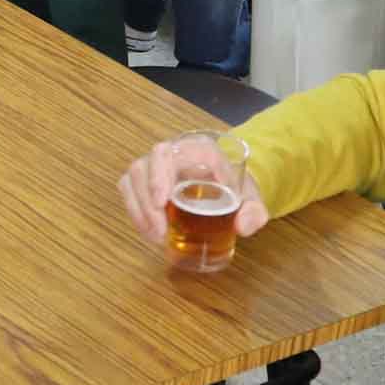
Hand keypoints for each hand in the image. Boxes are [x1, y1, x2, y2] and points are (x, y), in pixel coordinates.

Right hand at [121, 136, 269, 241]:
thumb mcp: (253, 202)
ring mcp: (157, 165)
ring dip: (139, 207)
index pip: (174, 151)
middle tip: (159, 228)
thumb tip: (241, 225)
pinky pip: (129, 190)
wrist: (227, 190)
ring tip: (155, 235)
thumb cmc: (236, 191)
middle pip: (149, 161)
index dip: (162, 173)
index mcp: (201, 149)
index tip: (163, 201)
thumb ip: (255, 213)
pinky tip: (149, 232)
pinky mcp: (145, 180)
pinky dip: (136, 212)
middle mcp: (175, 152)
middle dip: (148, 195)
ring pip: (134, 175)